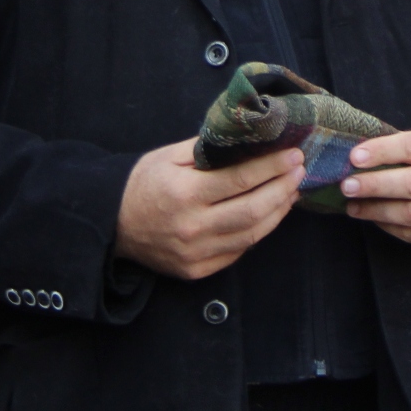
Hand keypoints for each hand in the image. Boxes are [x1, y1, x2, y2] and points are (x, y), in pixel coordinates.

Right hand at [113, 138, 302, 279]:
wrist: (110, 225)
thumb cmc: (143, 183)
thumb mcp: (170, 155)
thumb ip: (210, 148)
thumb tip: (251, 139)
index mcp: (185, 193)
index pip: (241, 180)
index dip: (273, 167)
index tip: (294, 153)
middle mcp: (193, 227)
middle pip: (253, 210)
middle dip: (283, 188)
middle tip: (300, 170)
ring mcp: (196, 253)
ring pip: (251, 235)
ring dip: (278, 211)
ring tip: (291, 191)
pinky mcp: (197, 271)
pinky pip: (238, 252)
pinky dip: (258, 231)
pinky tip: (270, 214)